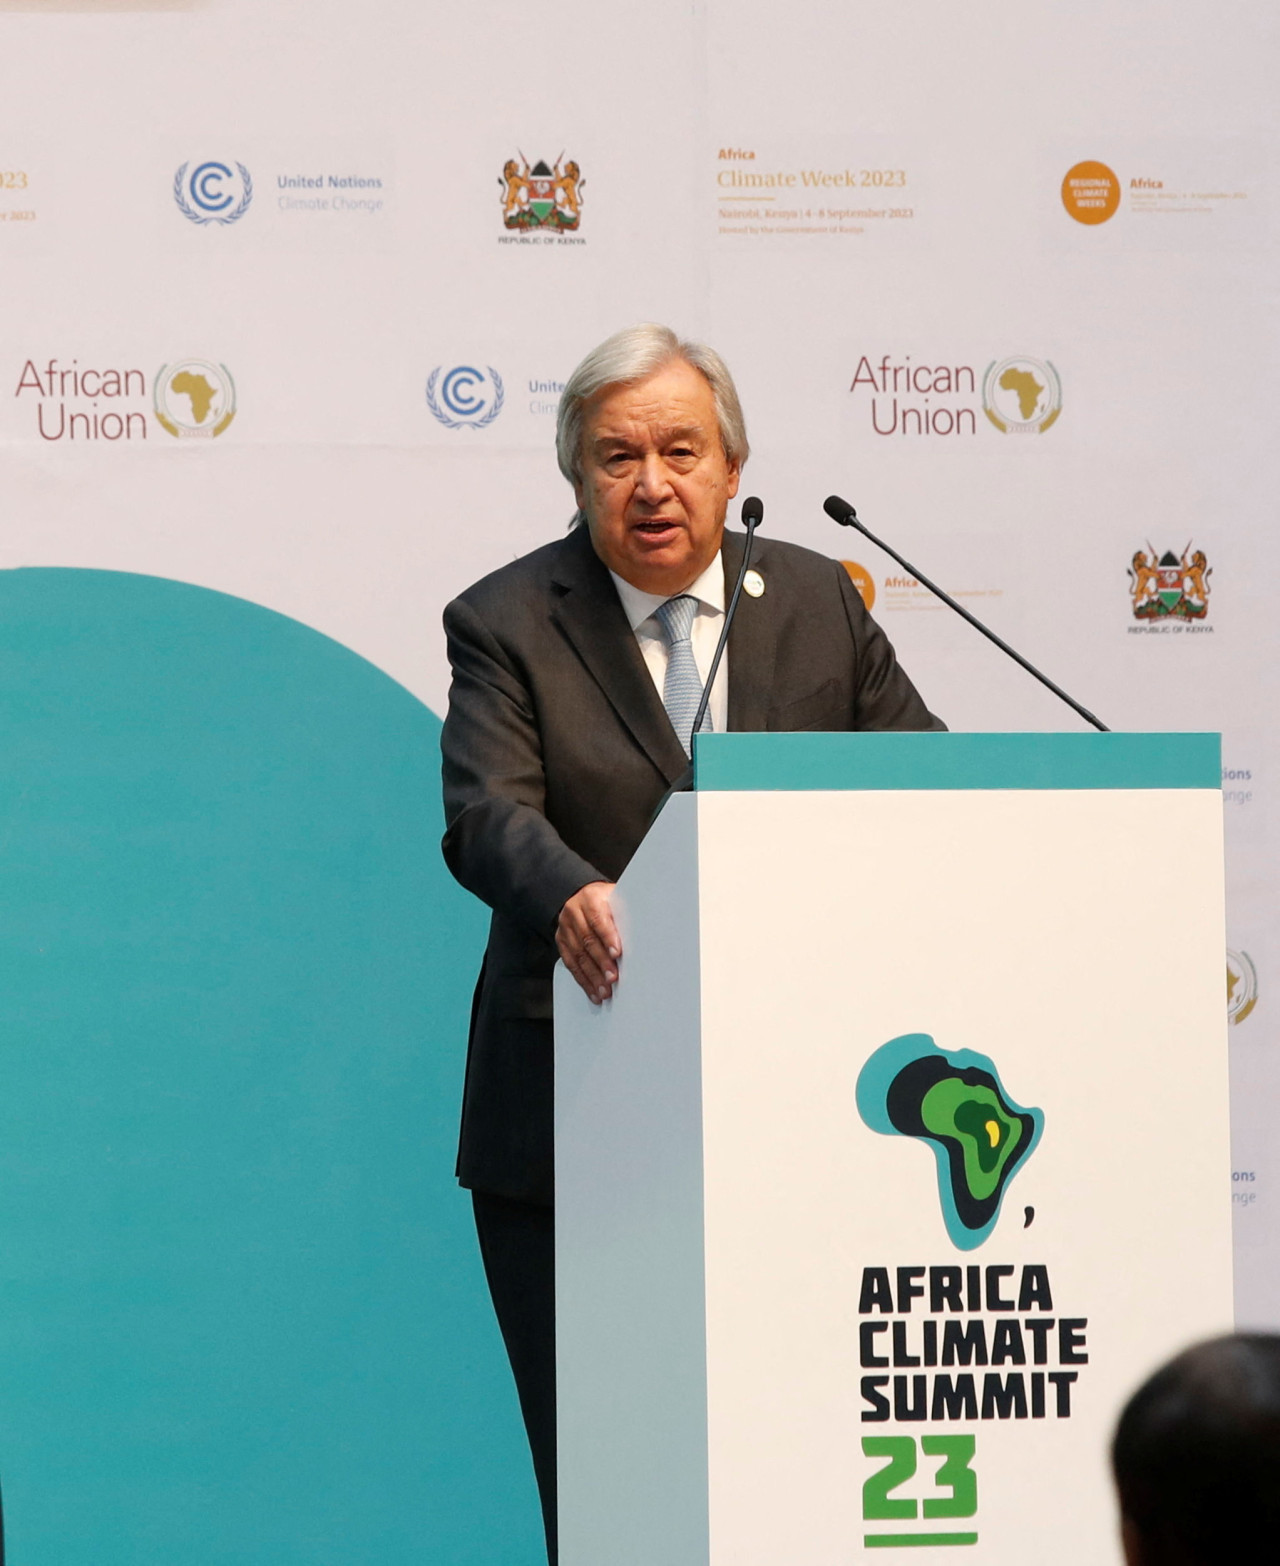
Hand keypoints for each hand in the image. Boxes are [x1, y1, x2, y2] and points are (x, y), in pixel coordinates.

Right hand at [556, 881, 620, 1004]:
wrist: (581, 896)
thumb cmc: (605, 900)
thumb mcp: (617, 899)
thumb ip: (624, 915)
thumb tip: (643, 935)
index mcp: (590, 899)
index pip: (598, 918)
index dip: (607, 937)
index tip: (617, 953)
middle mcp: (574, 912)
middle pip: (587, 940)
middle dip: (601, 962)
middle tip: (613, 977)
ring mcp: (565, 928)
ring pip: (578, 955)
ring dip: (592, 976)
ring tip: (604, 990)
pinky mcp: (561, 942)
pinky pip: (571, 964)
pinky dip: (583, 980)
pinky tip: (593, 990)